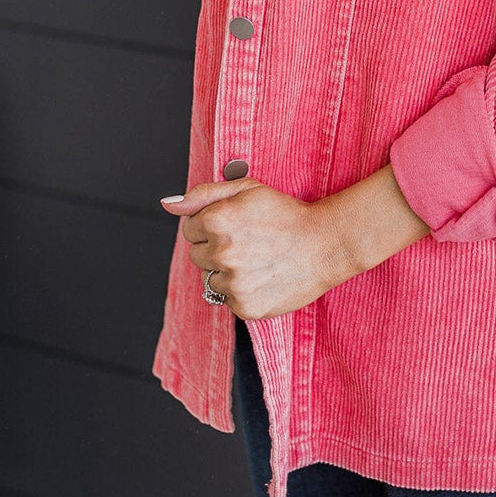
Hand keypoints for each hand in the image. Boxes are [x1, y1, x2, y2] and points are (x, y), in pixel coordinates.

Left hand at [159, 175, 355, 319]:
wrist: (326, 244)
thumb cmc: (287, 214)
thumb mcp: (247, 189)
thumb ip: (203, 194)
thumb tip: (169, 205)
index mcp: (217, 220)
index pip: (189, 228)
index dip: (211, 224)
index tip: (234, 224)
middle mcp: (222, 253)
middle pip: (196, 255)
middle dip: (216, 248)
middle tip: (248, 241)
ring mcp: (233, 283)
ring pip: (211, 280)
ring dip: (227, 271)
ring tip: (257, 259)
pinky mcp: (244, 307)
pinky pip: (227, 300)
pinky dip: (242, 290)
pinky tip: (262, 276)